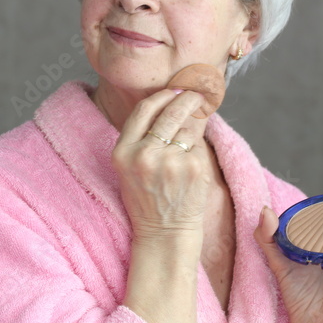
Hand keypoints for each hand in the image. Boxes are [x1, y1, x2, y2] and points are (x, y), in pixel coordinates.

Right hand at [112, 88, 210, 243]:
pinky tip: (191, 166)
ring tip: (186, 149)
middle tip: (196, 95)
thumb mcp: (129, 167)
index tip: (175, 90)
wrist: (164, 233)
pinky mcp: (193, 168)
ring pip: (187, 128)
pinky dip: (198, 150)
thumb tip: (171, 102)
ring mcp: (170, 161)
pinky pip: (199, 146)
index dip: (162, 96)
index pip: (143, 110)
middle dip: (187, 99)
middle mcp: (144, 154)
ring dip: (192, 131)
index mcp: (122, 152)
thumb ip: (142, 137)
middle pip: (170, 112)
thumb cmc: (147, 198)